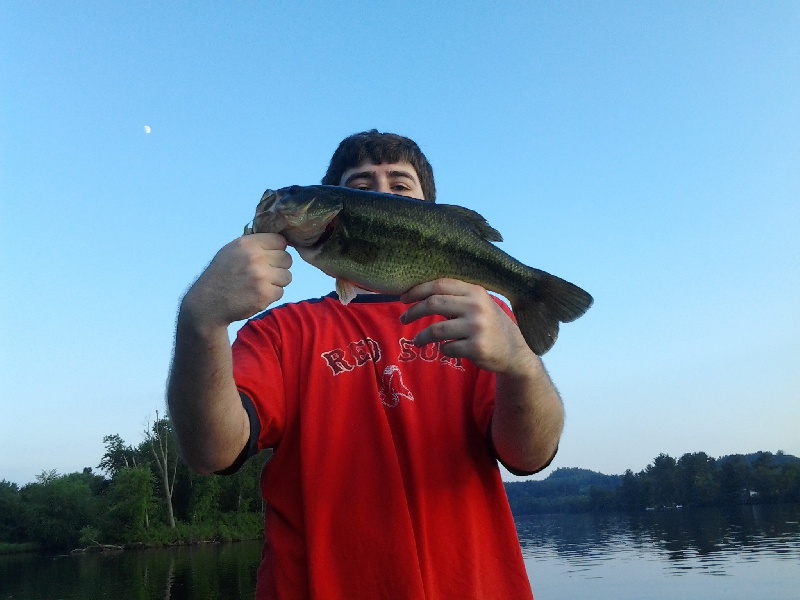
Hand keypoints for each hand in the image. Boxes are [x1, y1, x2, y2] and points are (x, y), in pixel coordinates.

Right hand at [181, 233, 292, 330]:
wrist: (208, 303)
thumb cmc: (221, 275)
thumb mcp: (232, 250)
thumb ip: (254, 245)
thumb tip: (280, 242)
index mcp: (247, 244)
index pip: (280, 241)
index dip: (277, 250)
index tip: (270, 257)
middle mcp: (255, 258)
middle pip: (287, 258)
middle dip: (279, 267)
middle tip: (265, 273)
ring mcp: (261, 277)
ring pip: (287, 276)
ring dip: (277, 282)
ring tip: (260, 285)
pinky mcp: (264, 294)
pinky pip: (281, 292)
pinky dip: (271, 295)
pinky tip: (256, 295)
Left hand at [400, 278, 534, 374]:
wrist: (513, 350)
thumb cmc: (489, 325)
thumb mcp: (478, 305)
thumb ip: (455, 298)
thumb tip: (419, 294)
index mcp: (475, 292)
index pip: (440, 284)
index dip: (418, 290)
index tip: (403, 298)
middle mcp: (476, 307)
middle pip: (434, 303)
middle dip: (414, 312)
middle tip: (403, 319)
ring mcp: (477, 328)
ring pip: (436, 330)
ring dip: (421, 336)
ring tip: (417, 341)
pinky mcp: (476, 348)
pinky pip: (447, 348)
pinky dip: (442, 350)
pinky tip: (445, 349)